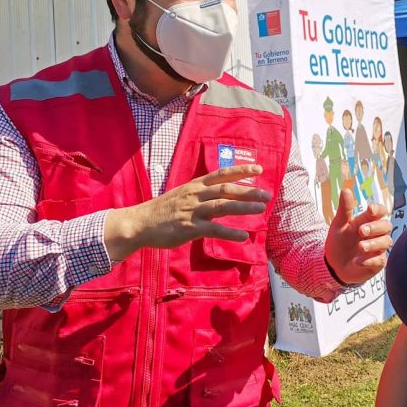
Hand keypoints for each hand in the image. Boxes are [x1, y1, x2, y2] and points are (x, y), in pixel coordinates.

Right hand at [105, 165, 270, 260]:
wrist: (140, 223)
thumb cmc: (163, 211)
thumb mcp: (182, 195)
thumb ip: (202, 194)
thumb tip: (222, 196)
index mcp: (195, 186)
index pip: (221, 174)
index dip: (240, 171)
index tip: (258, 169)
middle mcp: (195, 195)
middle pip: (226, 189)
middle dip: (248, 191)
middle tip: (267, 195)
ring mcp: (192, 211)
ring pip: (222, 206)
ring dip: (243, 207)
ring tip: (260, 210)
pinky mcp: (189, 228)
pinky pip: (213, 229)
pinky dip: (230, 232)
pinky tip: (243, 236)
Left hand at [324, 189, 392, 284]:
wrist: (332, 265)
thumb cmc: (338, 242)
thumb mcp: (339, 224)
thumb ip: (345, 209)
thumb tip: (346, 190)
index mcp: (368, 221)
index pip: (381, 211)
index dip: (379, 209)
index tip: (370, 210)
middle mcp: (376, 234)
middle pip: (386, 225)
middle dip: (375, 227)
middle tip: (361, 231)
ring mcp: (378, 248)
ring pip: (386, 242)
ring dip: (374, 244)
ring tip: (360, 246)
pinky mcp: (377, 263)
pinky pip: (380, 260)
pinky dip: (370, 260)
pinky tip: (358, 261)